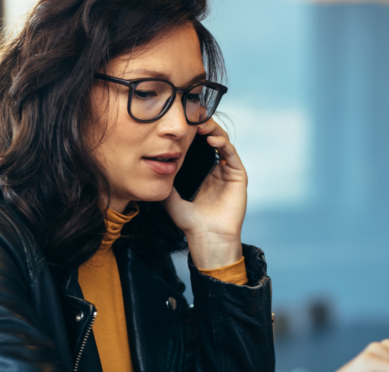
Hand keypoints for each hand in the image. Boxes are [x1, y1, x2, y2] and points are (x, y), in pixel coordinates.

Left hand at [162, 118, 246, 269]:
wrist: (206, 237)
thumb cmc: (189, 222)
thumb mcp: (170, 196)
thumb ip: (163, 180)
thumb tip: (150, 164)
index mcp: (201, 172)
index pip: (197, 145)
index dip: (191, 132)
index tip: (181, 122)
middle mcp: (216, 169)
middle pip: (211, 139)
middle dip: (202, 126)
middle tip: (192, 116)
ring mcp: (228, 171)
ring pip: (223, 142)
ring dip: (213, 130)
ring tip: (201, 124)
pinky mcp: (239, 176)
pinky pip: (232, 154)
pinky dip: (223, 144)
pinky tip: (212, 139)